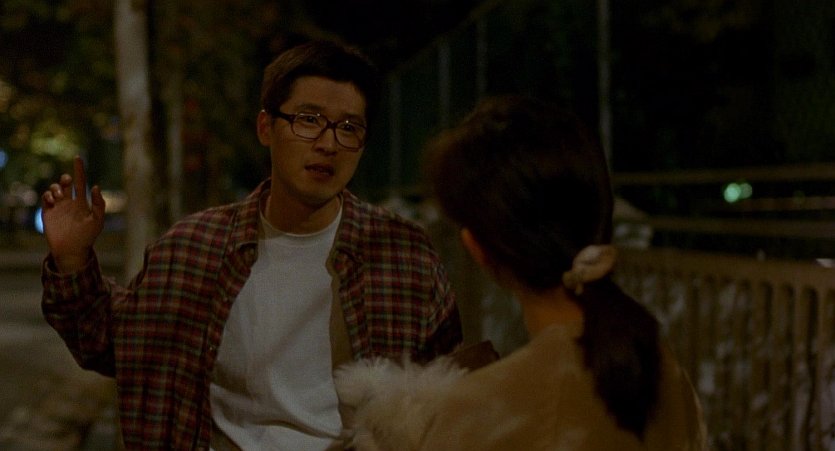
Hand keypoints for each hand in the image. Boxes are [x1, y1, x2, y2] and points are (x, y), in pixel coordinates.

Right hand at [41, 155, 105, 272]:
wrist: (72, 249)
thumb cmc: (88, 236)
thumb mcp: (98, 220)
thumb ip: (99, 204)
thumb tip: (96, 186)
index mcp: (82, 202)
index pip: (81, 183)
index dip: (80, 170)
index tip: (78, 158)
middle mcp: (70, 202)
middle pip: (66, 183)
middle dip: (66, 178)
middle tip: (68, 182)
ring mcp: (58, 207)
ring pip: (55, 188)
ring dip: (57, 187)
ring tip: (60, 195)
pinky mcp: (48, 212)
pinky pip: (45, 198)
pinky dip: (47, 195)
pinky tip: (52, 200)